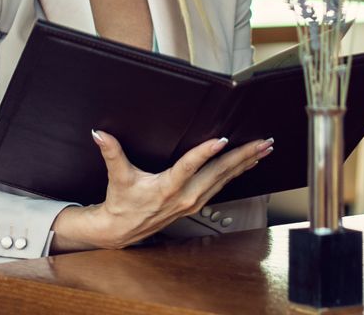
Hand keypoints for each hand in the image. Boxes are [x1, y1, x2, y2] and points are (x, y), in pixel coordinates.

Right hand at [52, 130, 272, 250]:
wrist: (122, 230)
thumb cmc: (121, 202)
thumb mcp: (118, 177)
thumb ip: (112, 153)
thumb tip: (100, 133)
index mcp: (167, 187)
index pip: (189, 167)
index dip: (205, 153)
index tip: (222, 140)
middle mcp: (185, 196)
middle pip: (218, 173)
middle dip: (243, 156)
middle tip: (263, 142)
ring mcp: (193, 202)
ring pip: (224, 180)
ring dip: (245, 163)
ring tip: (263, 149)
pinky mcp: (196, 203)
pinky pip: (221, 186)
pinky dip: (236, 173)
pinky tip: (246, 164)